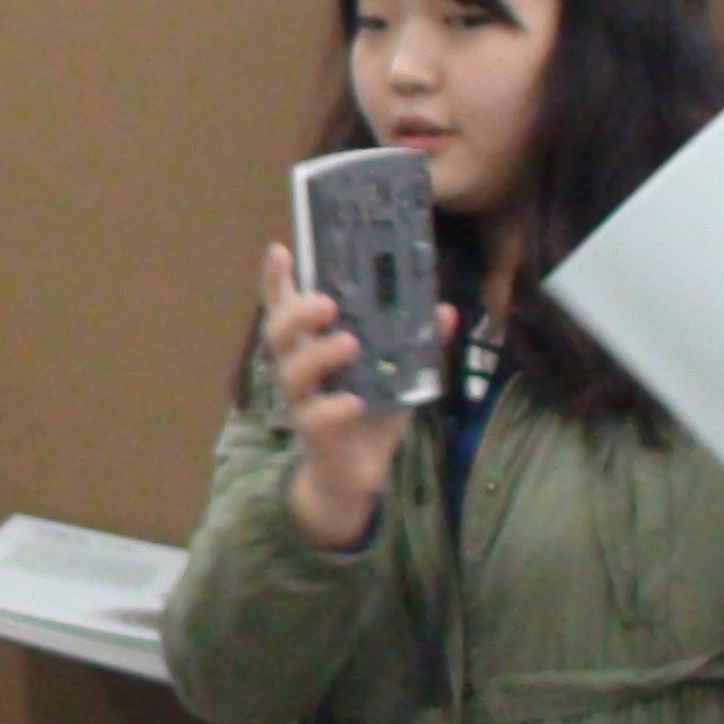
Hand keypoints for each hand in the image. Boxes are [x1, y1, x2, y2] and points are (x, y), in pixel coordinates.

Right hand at [260, 246, 453, 550]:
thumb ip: (417, 342)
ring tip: (350, 343)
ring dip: (319, 354)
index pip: (286, 306)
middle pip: (278, 331)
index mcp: (313, 345)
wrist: (355, 473)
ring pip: (292, 372)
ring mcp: (303, 400)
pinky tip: (354, 402)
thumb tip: (445, 310)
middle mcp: (300, 367)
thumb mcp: (398, 372)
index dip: (277, 279)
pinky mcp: (314, 433)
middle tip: (328, 303)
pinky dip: (335, 407)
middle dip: (297, 312)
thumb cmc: (369, 411)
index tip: (280, 249)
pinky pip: (316, 417)